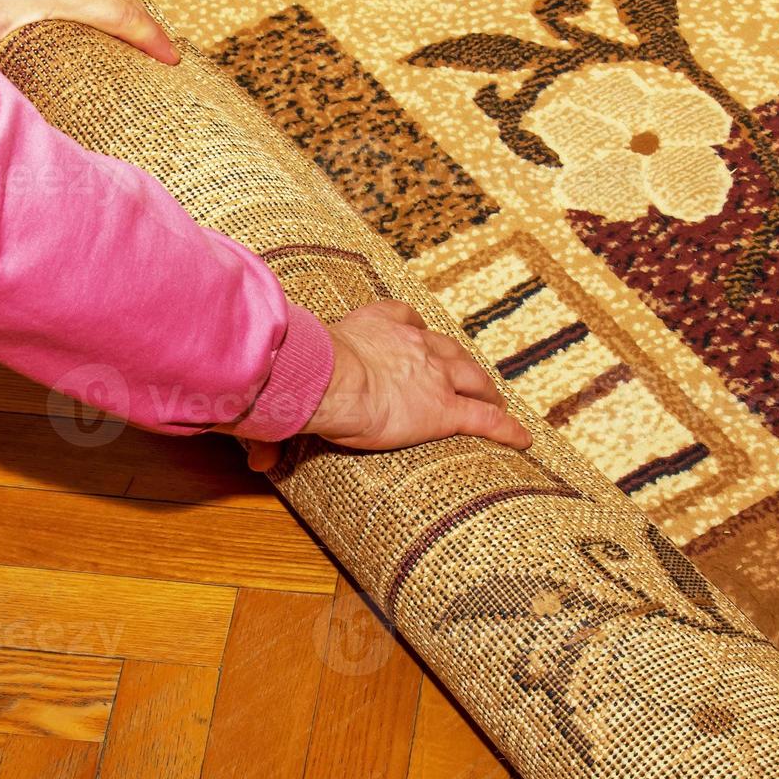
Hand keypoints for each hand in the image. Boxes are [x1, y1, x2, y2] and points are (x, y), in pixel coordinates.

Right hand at [246, 300, 532, 470]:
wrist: (330, 378)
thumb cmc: (305, 375)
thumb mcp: (294, 385)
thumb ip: (276, 425)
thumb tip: (255, 459)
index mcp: (374, 326)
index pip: (404, 318)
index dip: (414, 329)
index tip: (417, 335)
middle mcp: (411, 343)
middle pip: (446, 347)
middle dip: (458, 360)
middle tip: (468, 374)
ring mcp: (433, 374)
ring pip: (471, 377)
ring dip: (485, 388)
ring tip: (495, 399)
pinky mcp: (445, 409)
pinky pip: (485, 419)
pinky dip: (506, 428)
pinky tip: (522, 439)